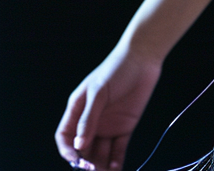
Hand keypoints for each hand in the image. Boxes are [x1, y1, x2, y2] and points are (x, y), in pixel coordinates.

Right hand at [55, 41, 162, 170]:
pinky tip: (117, 169)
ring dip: (101, 165)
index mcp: (77, 110)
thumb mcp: (98, 92)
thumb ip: (88, 119)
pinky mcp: (125, 126)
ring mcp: (108, 125)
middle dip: (85, 163)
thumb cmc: (116, 69)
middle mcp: (91, 121)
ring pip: (100, 152)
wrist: (144, 57)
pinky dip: (117, 160)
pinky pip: (119, 148)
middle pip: (83, 149)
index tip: (75, 161)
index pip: (65, 136)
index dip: (67, 150)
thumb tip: (78, 146)